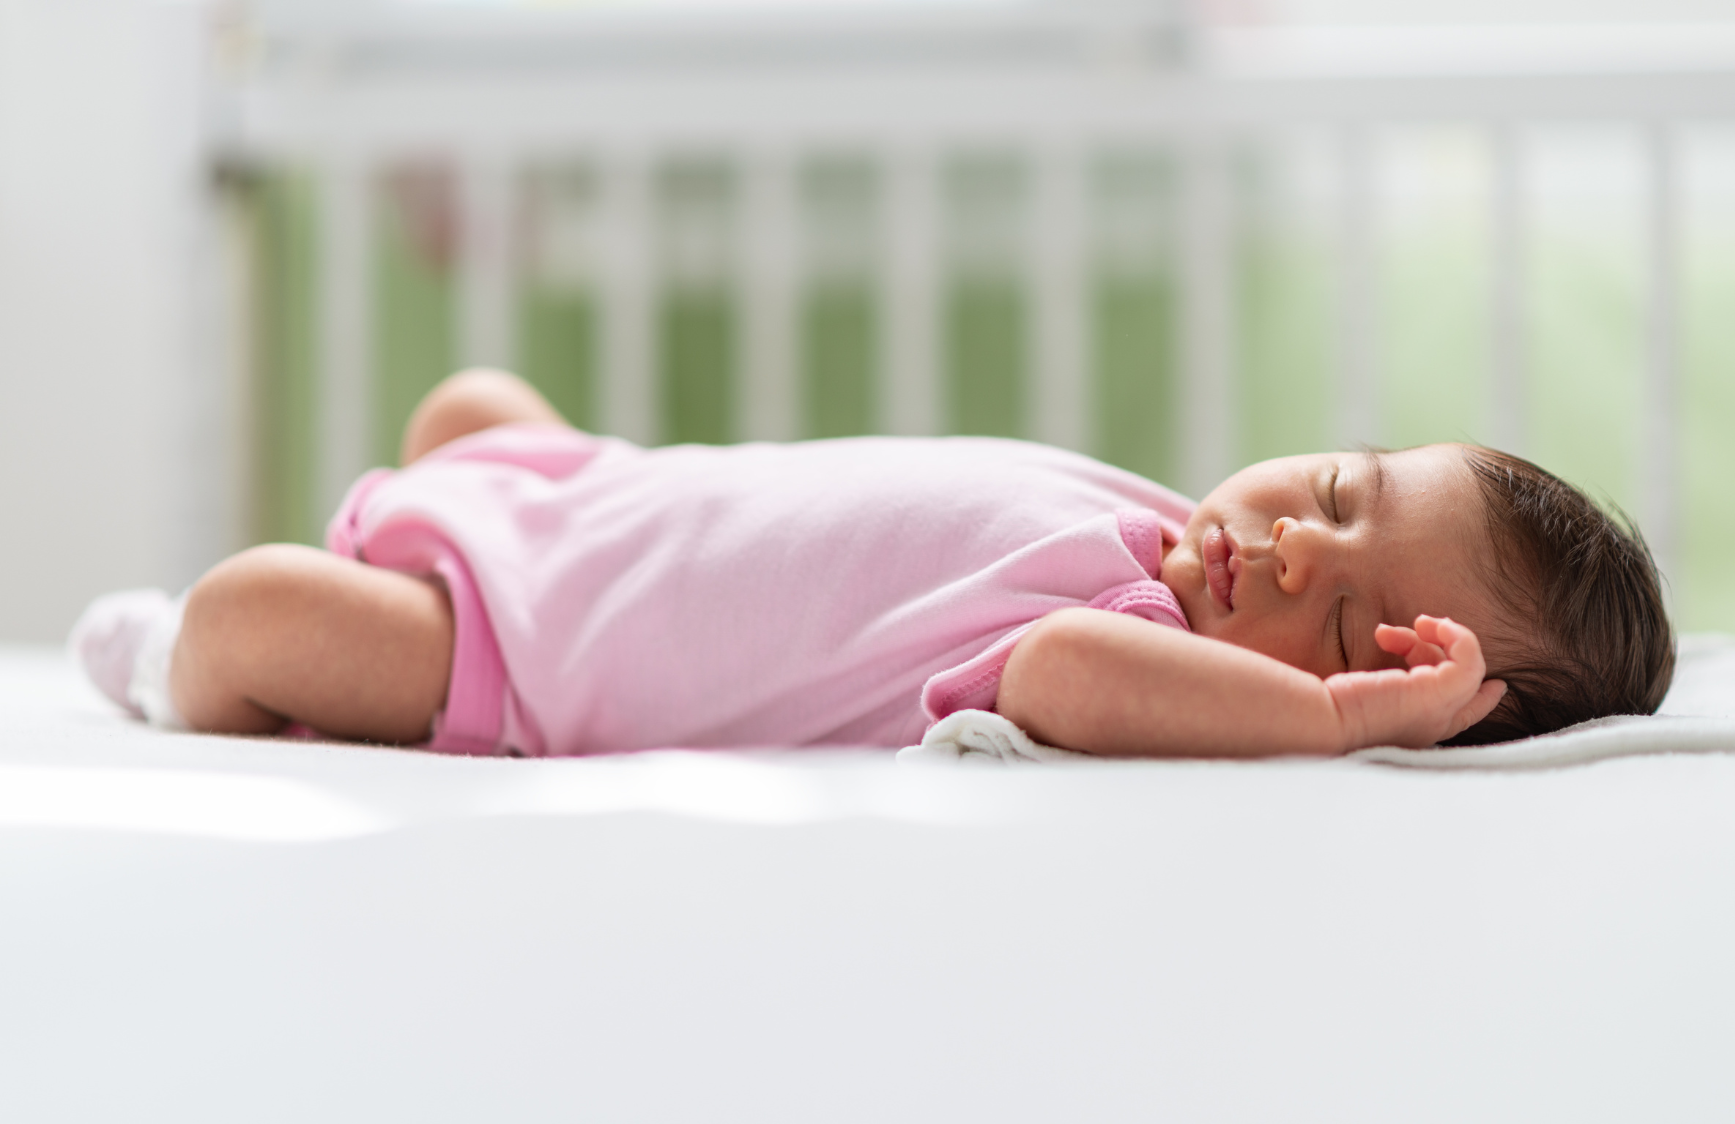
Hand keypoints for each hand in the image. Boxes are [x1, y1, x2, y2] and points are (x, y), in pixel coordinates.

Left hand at [1323, 615, 1506, 749]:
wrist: (1321, 718)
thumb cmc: (1327, 707)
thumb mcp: (1366, 692)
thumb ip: (1384, 681)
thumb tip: (1384, 642)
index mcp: (1417, 732)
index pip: (1462, 718)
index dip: (1480, 699)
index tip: (1496, 686)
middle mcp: (1434, 728)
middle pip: (1466, 689)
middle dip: (1455, 653)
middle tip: (1422, 625)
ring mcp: (1440, 714)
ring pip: (1467, 667)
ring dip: (1445, 637)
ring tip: (1414, 623)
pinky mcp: (1440, 695)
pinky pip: (1470, 659)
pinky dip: (1457, 635)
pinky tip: (1427, 624)